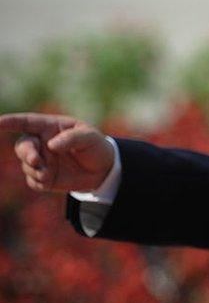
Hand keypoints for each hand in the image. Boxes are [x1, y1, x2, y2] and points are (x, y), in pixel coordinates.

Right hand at [0, 113, 114, 192]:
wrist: (102, 170)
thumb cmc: (95, 146)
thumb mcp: (90, 138)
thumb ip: (72, 138)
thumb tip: (51, 145)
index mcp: (50, 127)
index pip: (27, 122)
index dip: (11, 122)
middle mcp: (41, 143)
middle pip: (23, 145)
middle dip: (26, 153)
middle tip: (36, 160)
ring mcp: (41, 160)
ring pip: (26, 165)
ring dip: (35, 170)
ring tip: (49, 173)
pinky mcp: (42, 177)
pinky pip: (32, 180)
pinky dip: (39, 181)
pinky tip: (49, 179)